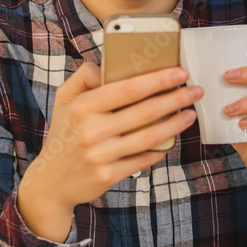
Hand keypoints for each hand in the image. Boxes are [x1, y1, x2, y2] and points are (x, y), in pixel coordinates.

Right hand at [17, 62, 201, 241]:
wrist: (50, 182)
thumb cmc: (63, 135)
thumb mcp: (64, 100)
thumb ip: (83, 77)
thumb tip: (105, 64)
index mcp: (83, 107)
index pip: (128, 88)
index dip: (158, 80)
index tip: (180, 73)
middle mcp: (91, 130)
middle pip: (145, 111)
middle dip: (176, 99)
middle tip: (196, 91)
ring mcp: (100, 155)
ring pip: (149, 137)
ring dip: (176, 125)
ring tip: (191, 114)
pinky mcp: (107, 176)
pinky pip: (143, 160)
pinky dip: (160, 150)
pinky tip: (172, 140)